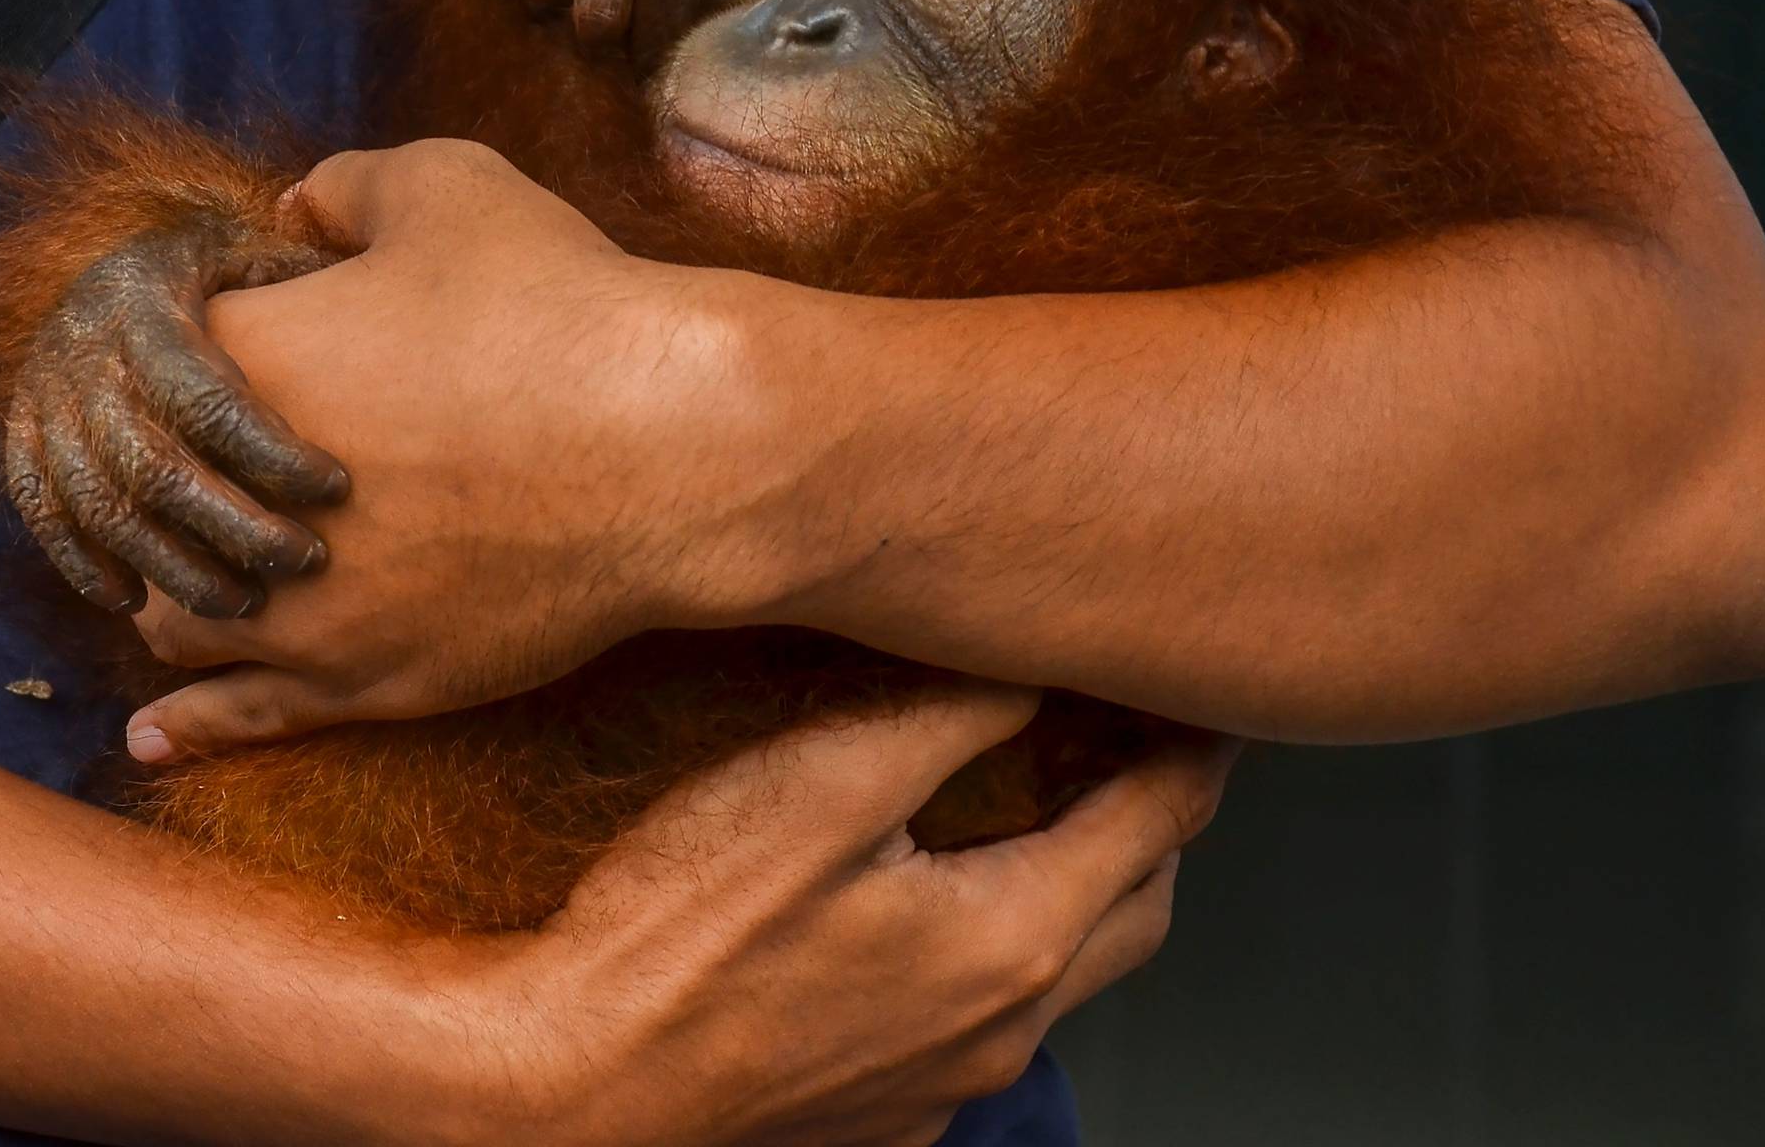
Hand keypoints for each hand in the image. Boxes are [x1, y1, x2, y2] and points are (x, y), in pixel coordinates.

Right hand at [0, 223, 347, 621]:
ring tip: (242, 603)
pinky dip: (83, 564)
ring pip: (102, 507)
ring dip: (171, 566)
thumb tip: (372, 292)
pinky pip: (43, 513)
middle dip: (234, 528)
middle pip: (156, 468)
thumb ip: (296, 270)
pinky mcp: (18, 438)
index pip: (210, 399)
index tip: (338, 486)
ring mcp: (44, 404)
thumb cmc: (199, 267)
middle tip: (303, 561)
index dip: (274, 453)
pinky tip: (136, 603)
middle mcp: (86, 362)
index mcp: (146, 312)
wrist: (91, 266)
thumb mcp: (241, 245)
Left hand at [119, 138, 778, 761]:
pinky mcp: (354, 683)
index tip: (277, 349)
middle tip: (230, 470)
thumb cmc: (561, 311)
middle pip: (144, 506)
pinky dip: (189, 724)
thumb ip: (348, 187)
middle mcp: (230, 504)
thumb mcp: (450, 188)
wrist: (670, 451)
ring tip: (215, 575)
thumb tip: (294, 206)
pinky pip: (239, 718)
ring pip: (171, 619)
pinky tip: (152, 735)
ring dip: (181, 593)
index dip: (208, 355)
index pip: (151, 370)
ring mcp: (289, 610)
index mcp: (234, 368)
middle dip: (172, 491)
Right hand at [442, 687, 1239, 1146]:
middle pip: (1137, 912)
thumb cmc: (672, 939)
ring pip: (1059, 979)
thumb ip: (948, 714)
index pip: (1159, 824)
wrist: (563, 1091)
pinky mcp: (877, 1118)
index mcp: (1010, 941)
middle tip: (1136, 747)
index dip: (1193, 747)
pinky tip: (921, 914)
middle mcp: (998, 1031)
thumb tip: (1036, 663)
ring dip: (1074, 893)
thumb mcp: (816, 782)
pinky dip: (989, 959)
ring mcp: (938, 1089)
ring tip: (1036, 816)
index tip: (1201, 696)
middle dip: (1154, 824)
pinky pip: (975, 1031)